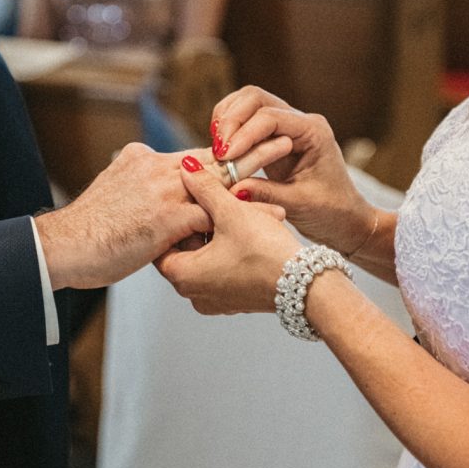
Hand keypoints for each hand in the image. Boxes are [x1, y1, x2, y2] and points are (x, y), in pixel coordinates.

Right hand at [36, 138, 291, 289]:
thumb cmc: (88, 228)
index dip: (226, 148)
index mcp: (143, 160)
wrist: (64, 246)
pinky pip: (217, 213)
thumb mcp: (111, 189)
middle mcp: (156, 168)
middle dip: (251, 146)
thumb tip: (140, 170)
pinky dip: (247, 212)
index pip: (194, 153)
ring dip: (258, 169)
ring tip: (286, 160)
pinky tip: (271, 212)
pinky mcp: (167, 217)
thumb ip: (133, 178)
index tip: (252, 141)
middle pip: (214, 156)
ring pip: (221, 179)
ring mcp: (163, 191)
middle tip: (282, 137)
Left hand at [156, 158, 301, 313]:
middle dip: (203, 222)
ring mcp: (214, 300)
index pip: (163, 240)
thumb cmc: (266, 252)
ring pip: (208, 256)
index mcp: (182, 276)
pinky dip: (232, 250)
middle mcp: (193, 294)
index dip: (176, 215)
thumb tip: (187, 167)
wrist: (306, 285)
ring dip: (220, 233)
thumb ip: (206, 187)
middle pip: (186, 247)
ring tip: (241, 212)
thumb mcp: (232, 212)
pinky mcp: (234, 300)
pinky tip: (252, 231)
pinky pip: (224, 269)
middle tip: (218, 201)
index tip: (189, 197)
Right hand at [210, 86, 376, 254]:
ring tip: (216, 149)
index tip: (224, 156)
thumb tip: (232, 188)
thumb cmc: (331, 212)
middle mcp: (300, 122)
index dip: (243, 134)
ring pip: (248, 103)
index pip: (270, 118)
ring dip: (227, 120)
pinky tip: (221, 150)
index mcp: (313, 132)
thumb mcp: (299, 205)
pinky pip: (247, 121)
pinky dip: (230, 129)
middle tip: (217, 150)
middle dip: (231, 120)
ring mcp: (287, 126)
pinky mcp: (274, 137)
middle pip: (256, 98)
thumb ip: (266, 194)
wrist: (345, 219)